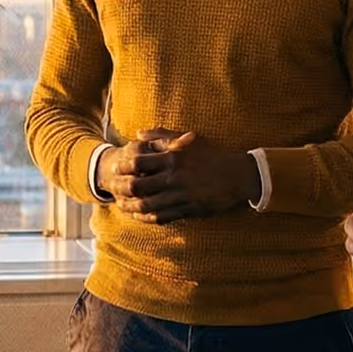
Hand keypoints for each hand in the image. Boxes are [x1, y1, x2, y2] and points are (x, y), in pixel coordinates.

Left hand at [97, 128, 259, 224]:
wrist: (238, 176)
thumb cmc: (212, 155)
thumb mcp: (189, 139)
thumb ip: (162, 135)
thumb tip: (138, 133)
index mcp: (173, 158)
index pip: (138, 162)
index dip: (123, 166)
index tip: (116, 168)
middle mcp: (174, 177)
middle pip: (138, 185)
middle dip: (122, 188)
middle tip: (114, 189)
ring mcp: (181, 196)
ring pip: (147, 205)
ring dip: (130, 207)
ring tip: (121, 206)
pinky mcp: (188, 210)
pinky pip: (161, 217)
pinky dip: (147, 218)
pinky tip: (139, 216)